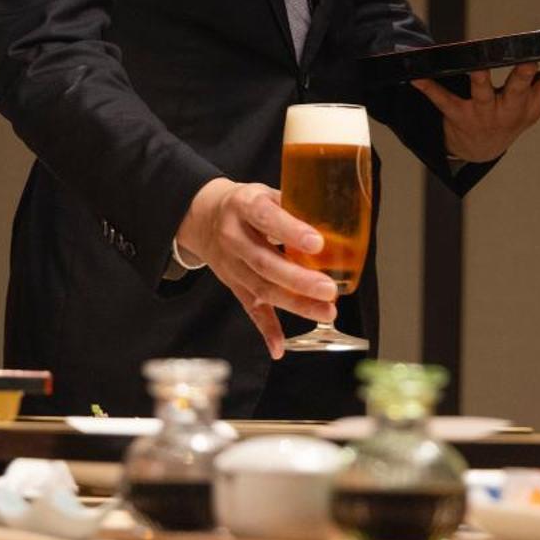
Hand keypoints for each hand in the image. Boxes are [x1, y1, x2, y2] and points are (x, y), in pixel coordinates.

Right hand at [176, 177, 338, 358]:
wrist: (202, 217)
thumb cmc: (245, 203)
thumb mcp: (264, 192)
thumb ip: (294, 204)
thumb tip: (336, 218)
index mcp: (243, 206)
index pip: (266, 217)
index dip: (291, 231)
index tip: (317, 243)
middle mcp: (233, 237)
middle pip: (264, 262)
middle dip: (299, 279)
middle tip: (329, 289)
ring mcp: (231, 265)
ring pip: (261, 288)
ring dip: (295, 304)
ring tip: (326, 312)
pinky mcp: (233, 285)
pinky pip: (249, 309)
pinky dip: (266, 329)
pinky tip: (279, 347)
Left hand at [412, 54, 539, 162]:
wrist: (480, 149)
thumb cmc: (514, 113)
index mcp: (531, 102)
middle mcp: (509, 108)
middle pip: (518, 89)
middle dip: (523, 76)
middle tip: (528, 63)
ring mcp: (483, 113)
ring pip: (482, 92)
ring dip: (478, 78)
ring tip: (474, 63)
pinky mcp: (457, 114)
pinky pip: (442, 99)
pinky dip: (428, 87)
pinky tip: (416, 75)